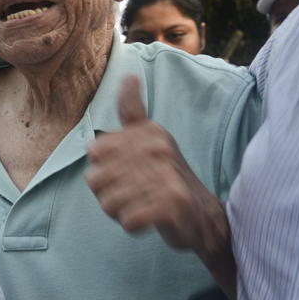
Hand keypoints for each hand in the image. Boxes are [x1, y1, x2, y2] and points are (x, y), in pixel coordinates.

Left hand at [85, 74, 229, 256]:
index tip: (127, 173)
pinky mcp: (174, 204)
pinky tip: (150, 220)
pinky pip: (129, 220)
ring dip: (120, 211)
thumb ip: (133, 109)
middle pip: (97, 179)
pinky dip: (133, 225)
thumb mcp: (151, 138)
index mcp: (149, 131)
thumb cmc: (168, 177)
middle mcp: (159, 148)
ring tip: (143, 206)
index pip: (94, 153)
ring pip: (110, 202)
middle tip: (135, 195)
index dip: (103, 170)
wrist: (204, 216)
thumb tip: (129, 74)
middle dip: (109, 195)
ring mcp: (168, 175)